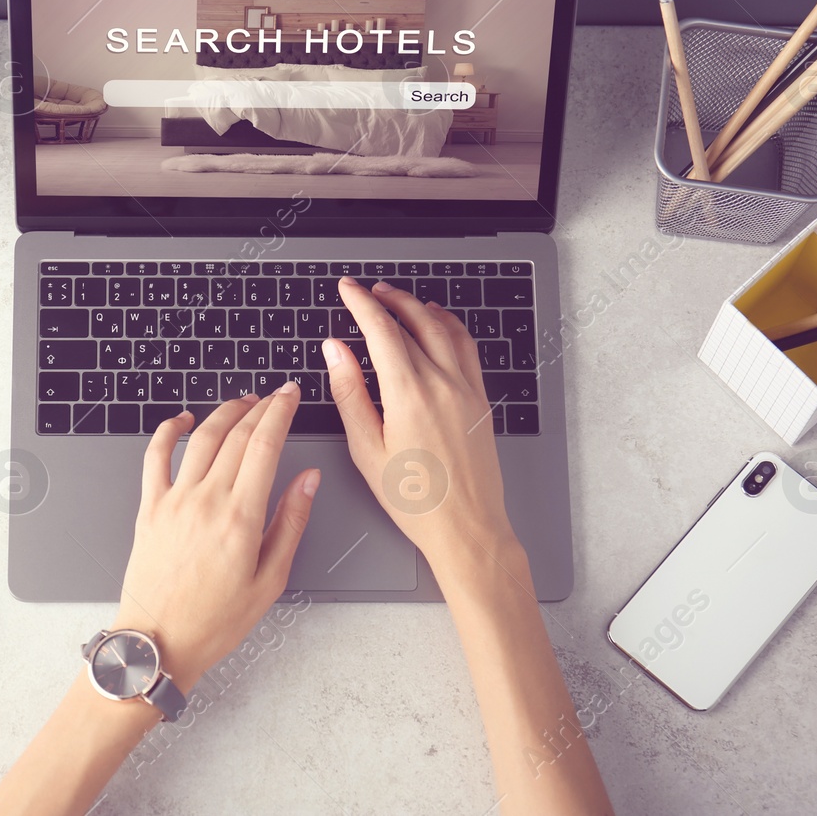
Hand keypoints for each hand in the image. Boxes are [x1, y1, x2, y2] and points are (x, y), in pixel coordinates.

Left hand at [111, 387, 318, 685]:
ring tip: (243, 403)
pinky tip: (183, 420)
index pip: (266, 445)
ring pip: (201, 437)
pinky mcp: (149, 508)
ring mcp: (174, 501)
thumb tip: (308, 479)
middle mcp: (206, 501)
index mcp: (240, 518)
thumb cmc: (214, 621)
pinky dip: (169, 430)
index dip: (281, 412)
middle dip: (261, 407)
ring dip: (224, 412)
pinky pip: (155, 456)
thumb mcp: (270, 579)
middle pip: (237, 434)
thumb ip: (291, 522)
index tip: (291, 396)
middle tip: (276, 396)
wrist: (159, 642)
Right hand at [324, 277, 522, 583]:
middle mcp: (442, 383)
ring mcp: (466, 389)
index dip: (361, 303)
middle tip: (366, 291)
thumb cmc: (415, 499)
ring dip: (418, 307)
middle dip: (386, 300)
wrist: (466, 527)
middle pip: (412, 322)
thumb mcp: (366, 448)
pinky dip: (449, 326)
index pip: (381, 330)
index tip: (347, 289)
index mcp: (409, 393)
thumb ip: (349, 392)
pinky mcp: (480, 400)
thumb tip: (336, 351)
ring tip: (397, 299)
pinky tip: (439, 324)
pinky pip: (466, 347)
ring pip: (443, 328)